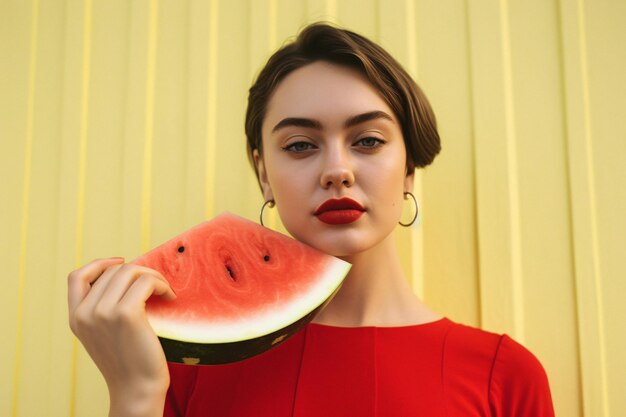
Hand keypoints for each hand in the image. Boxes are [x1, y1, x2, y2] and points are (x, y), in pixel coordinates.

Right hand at [68, 257, 175, 415]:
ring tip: (165, 291)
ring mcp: (103, 312)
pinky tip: (170, 297)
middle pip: (112, 271)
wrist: (137, 389)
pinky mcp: (126, 314)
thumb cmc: (129, 360)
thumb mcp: (105, 333)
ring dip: (153, 276)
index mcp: (76, 318)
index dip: (99, 264)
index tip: (122, 262)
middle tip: (157, 286)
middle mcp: (84, 314)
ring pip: (130, 271)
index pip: (76, 276)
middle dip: (139, 272)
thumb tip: (126, 272)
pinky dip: (161, 284)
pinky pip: (146, 282)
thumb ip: (103, 308)